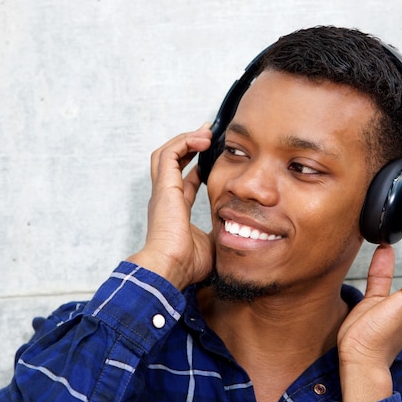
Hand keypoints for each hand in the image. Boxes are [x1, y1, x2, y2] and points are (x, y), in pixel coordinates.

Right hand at [127, 123, 215, 289]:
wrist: (171, 269)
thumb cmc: (187, 264)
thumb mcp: (212, 244)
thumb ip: (221, 234)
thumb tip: (239, 233)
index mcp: (175, 211)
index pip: (185, 182)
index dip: (197, 168)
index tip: (212, 158)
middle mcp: (165, 199)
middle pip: (172, 162)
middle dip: (189, 144)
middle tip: (207, 133)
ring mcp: (162, 192)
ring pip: (167, 153)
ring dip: (186, 139)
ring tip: (205, 132)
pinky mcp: (164, 188)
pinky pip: (169, 155)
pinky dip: (184, 142)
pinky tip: (202, 139)